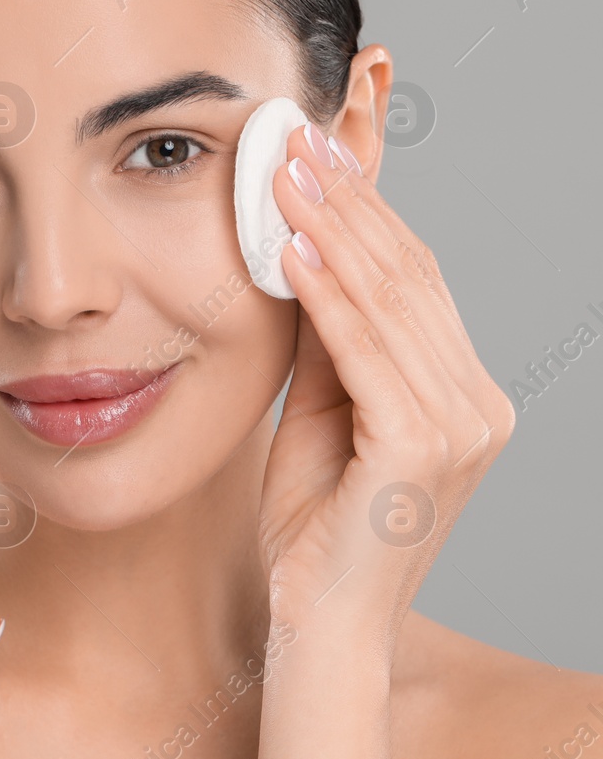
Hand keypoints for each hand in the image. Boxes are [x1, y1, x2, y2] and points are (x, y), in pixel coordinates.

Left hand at [256, 121, 516, 644]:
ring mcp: (459, 427)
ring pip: (389, 304)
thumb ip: (329, 341)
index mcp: (462, 393)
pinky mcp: (421, 449)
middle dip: (347, 202)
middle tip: (294, 140)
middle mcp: (477, 404)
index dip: (366, 211)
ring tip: (282, 175)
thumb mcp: (321, 410)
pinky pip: (365, 353)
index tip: (317, 151)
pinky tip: (289, 250)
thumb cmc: (315, 521)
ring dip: (329, 231)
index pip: (415, 280)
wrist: (318, 618)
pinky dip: (324, 297)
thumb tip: (303, 251)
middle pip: (409, 277)